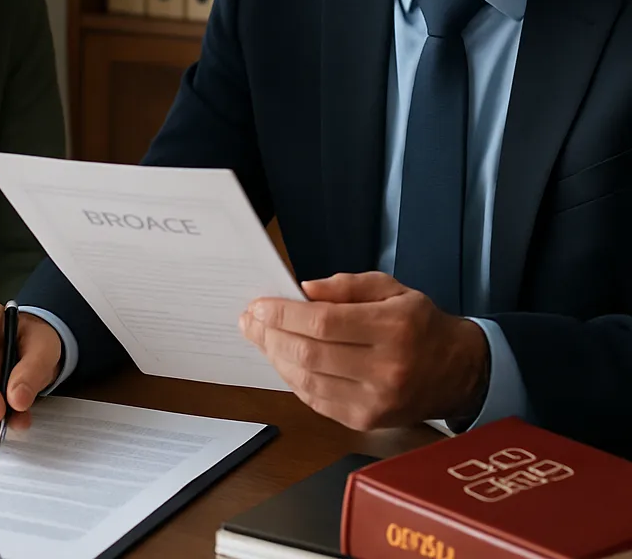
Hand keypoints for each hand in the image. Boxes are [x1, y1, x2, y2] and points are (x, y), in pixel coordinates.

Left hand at [239, 272, 488, 430]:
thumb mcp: (391, 288)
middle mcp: (385, 368)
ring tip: (259, 338)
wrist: (458, 372)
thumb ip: (347, 286)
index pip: (324, 323)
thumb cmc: (419, 323)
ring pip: (307, 381)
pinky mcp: (367, 422)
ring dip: (275, 358)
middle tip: (249, 321)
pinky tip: (282, 360)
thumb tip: (304, 290)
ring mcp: (375, 401)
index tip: (258, 305)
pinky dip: (292, 380)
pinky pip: (316, 401)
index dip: (284, 314)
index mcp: (393, 328)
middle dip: (270, 335)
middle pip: (310, 354)